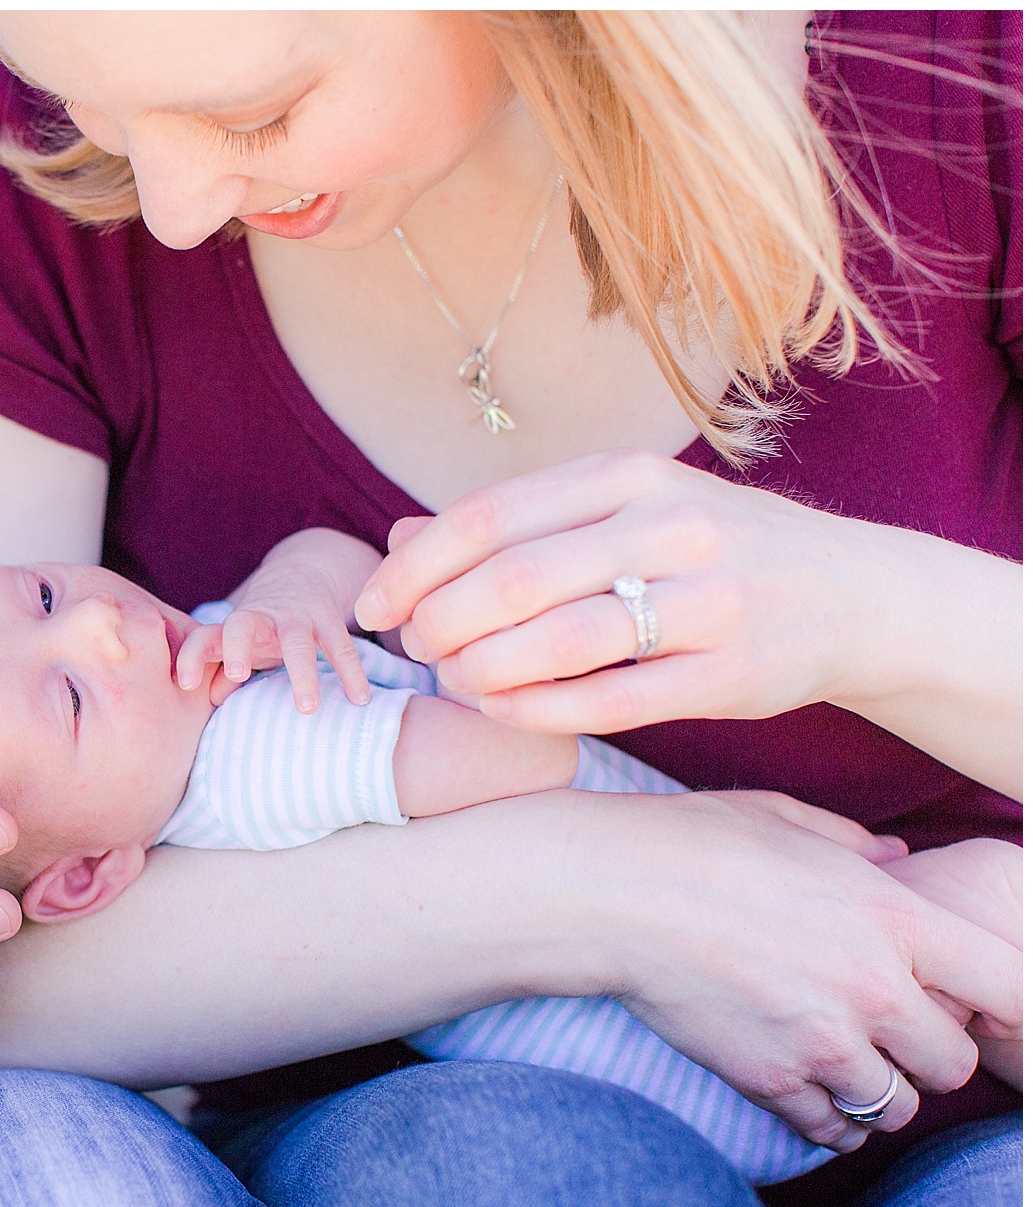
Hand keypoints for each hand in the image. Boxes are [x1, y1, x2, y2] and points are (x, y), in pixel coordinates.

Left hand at [176, 528, 378, 711]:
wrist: (300, 574)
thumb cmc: (261, 626)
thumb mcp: (239, 647)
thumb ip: (221, 673)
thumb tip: (208, 698)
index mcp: (232, 627)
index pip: (204, 636)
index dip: (192, 657)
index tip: (184, 683)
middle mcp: (260, 618)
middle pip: (242, 625)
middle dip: (236, 647)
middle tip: (236, 674)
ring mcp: (295, 616)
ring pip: (297, 640)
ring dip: (301, 671)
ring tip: (306, 708)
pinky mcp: (327, 619)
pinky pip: (340, 646)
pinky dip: (351, 672)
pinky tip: (360, 699)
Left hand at [353, 448, 878, 733]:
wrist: (855, 595)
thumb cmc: (707, 550)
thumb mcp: (618, 510)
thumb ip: (514, 524)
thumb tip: (400, 538)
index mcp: (627, 475)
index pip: (488, 516)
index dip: (414, 568)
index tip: (371, 607)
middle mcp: (669, 526)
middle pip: (512, 580)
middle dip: (439, 624)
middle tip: (413, 650)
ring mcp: (707, 600)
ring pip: (558, 642)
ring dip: (481, 671)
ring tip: (452, 680)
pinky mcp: (732, 673)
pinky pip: (611, 701)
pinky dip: (539, 711)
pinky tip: (500, 710)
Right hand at [586, 790, 1020, 1151]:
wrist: (607, 893)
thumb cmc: (692, 843)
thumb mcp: (786, 821)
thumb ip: (856, 846)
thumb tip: (893, 858)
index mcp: (895, 919)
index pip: (1011, 987)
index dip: (1004, 1003)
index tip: (974, 1001)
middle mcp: (874, 990)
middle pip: (953, 1063)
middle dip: (929, 1054)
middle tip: (894, 1035)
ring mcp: (821, 1041)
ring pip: (894, 1106)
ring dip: (877, 1091)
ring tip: (847, 1065)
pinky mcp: (768, 1077)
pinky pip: (829, 1129)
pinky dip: (828, 1120)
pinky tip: (810, 1091)